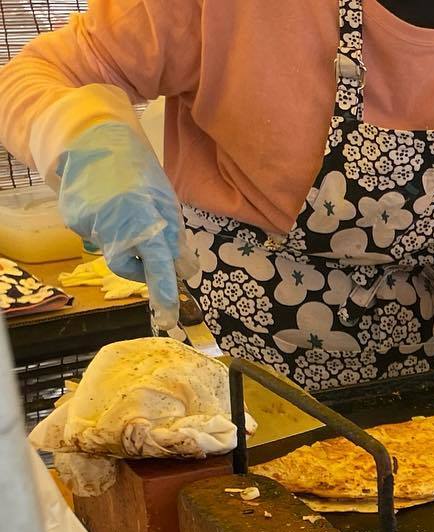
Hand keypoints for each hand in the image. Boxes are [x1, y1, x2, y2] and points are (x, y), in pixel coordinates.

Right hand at [54, 122, 183, 328]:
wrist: (92, 138)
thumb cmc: (138, 170)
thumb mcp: (166, 202)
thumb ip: (173, 237)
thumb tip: (183, 270)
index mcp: (142, 218)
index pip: (157, 263)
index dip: (163, 289)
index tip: (169, 313)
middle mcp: (113, 226)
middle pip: (127, 266)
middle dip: (140, 266)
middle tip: (149, 251)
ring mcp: (88, 224)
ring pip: (111, 249)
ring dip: (123, 240)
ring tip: (125, 210)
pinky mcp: (73, 219)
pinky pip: (95, 235)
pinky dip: (106, 227)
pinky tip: (107, 204)